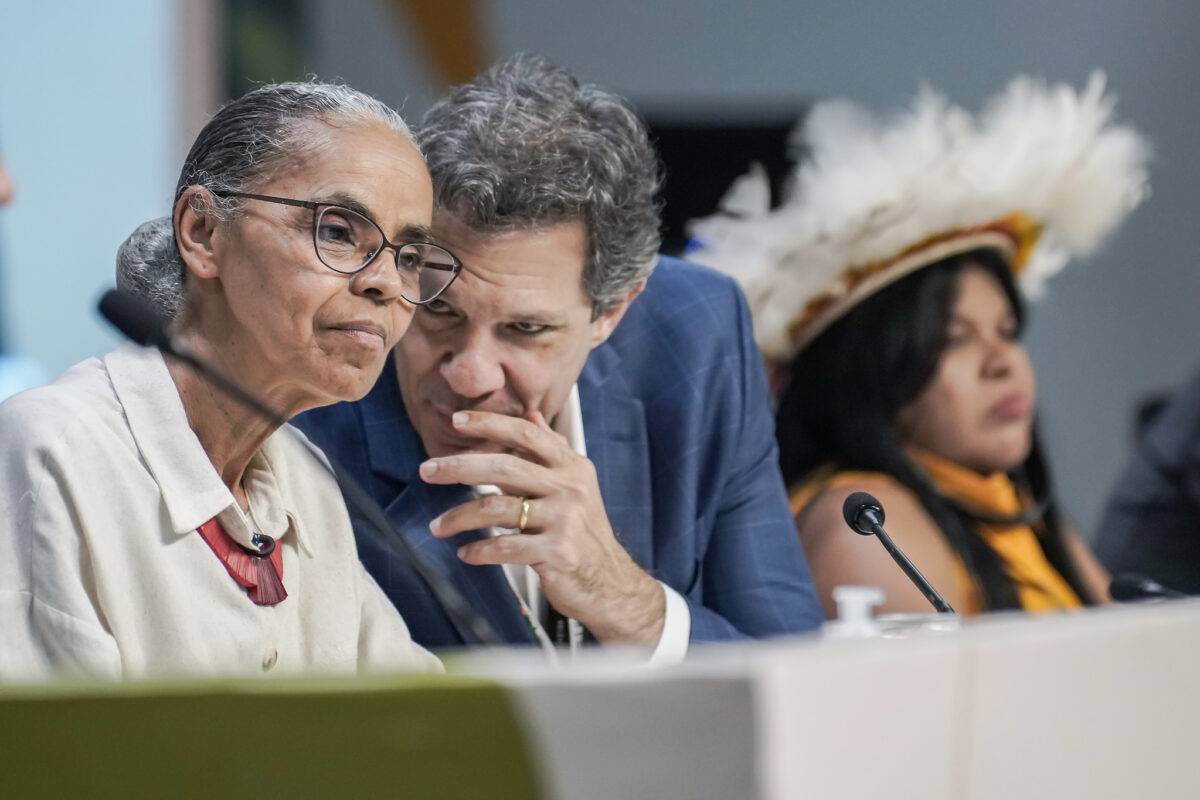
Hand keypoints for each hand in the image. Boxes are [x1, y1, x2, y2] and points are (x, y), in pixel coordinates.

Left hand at [420, 410, 664, 644]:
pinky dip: (479, 551)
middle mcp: (569, 488)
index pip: (526, 435)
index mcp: (572, 467)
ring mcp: (564, 520)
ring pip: (497, 510)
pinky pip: (505, 548)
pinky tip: (465, 553)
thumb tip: (532, 417)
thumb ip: (552, 452)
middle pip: (504, 468)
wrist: (610, 583)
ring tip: (438, 525)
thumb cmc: (585, 533)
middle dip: (459, 467)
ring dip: (459, 517)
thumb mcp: (576, 485)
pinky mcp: (557, 552)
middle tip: (427, 471)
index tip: (457, 422)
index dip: (490, 425)